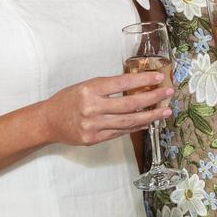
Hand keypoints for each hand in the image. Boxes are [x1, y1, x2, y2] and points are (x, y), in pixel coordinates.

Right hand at [43, 73, 172, 145]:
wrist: (48, 121)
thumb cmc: (68, 99)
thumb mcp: (86, 85)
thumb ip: (109, 87)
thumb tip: (137, 85)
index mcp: (90, 89)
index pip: (123, 83)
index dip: (143, 80)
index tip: (159, 78)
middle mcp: (92, 108)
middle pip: (129, 104)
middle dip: (152, 98)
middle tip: (168, 93)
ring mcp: (93, 126)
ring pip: (128, 122)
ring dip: (150, 116)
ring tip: (165, 111)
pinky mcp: (94, 139)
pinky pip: (120, 133)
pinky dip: (136, 127)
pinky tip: (148, 122)